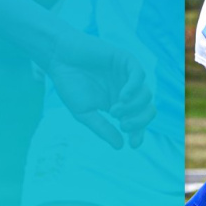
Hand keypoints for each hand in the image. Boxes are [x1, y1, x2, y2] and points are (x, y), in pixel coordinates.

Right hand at [44, 30, 155, 148]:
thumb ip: (102, 128)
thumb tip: (120, 146)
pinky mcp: (125, 60)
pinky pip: (139, 75)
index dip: (139, 133)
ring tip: (114, 110)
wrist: (59, 58)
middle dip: (140, 122)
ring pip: (146, 94)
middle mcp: (127, 91)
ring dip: (134, 107)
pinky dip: (134, 88)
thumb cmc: (70, 85)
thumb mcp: (85, 113)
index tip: (133, 144)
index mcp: (119, 105)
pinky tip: (123, 96)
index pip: (137, 121)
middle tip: (123, 125)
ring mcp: (127, 76)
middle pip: (147, 109)